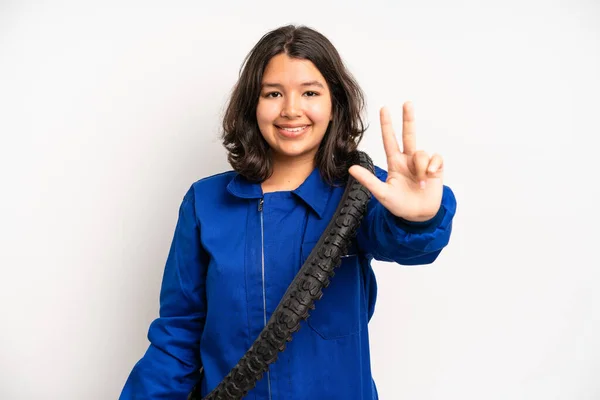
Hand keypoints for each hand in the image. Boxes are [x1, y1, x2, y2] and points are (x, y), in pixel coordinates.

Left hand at [349, 102, 443, 221]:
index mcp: (394, 163)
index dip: (387, 125)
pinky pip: (435, 158)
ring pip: (421, 152)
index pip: (390, 140)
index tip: (384, 109)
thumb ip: (368, 180)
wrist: (418, 216)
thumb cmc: (399, 205)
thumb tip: (351, 169)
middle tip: (407, 103)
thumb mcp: (382, 194)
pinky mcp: (435, 168)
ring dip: (420, 167)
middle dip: (408, 118)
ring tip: (419, 182)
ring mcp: (422, 163)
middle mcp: (408, 160)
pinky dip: (432, 166)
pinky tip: (430, 176)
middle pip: (409, 134)